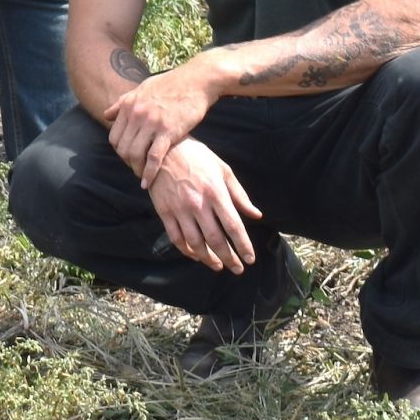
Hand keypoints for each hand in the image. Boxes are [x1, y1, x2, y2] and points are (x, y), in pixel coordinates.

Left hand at [104, 63, 216, 183]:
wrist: (196, 80)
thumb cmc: (171, 84)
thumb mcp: (142, 89)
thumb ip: (123, 102)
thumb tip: (106, 114)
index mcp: (128, 104)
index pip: (114, 136)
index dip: (120, 150)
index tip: (128, 157)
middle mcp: (136, 114)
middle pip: (122, 148)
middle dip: (127, 162)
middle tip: (136, 168)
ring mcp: (151, 122)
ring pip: (135, 154)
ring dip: (136, 169)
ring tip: (142, 175)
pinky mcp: (168, 131)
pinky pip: (154, 157)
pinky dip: (149, 172)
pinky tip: (148, 182)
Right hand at [145, 137, 262, 273]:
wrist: (163, 149)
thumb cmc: (197, 157)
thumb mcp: (223, 170)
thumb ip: (239, 194)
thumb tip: (256, 215)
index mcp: (216, 193)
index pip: (233, 226)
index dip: (243, 246)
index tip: (250, 259)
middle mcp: (198, 204)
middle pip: (216, 239)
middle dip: (229, 258)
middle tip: (237, 269)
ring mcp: (180, 209)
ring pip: (196, 243)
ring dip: (209, 259)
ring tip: (218, 266)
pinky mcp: (165, 212)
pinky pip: (177, 238)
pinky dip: (187, 251)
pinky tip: (196, 255)